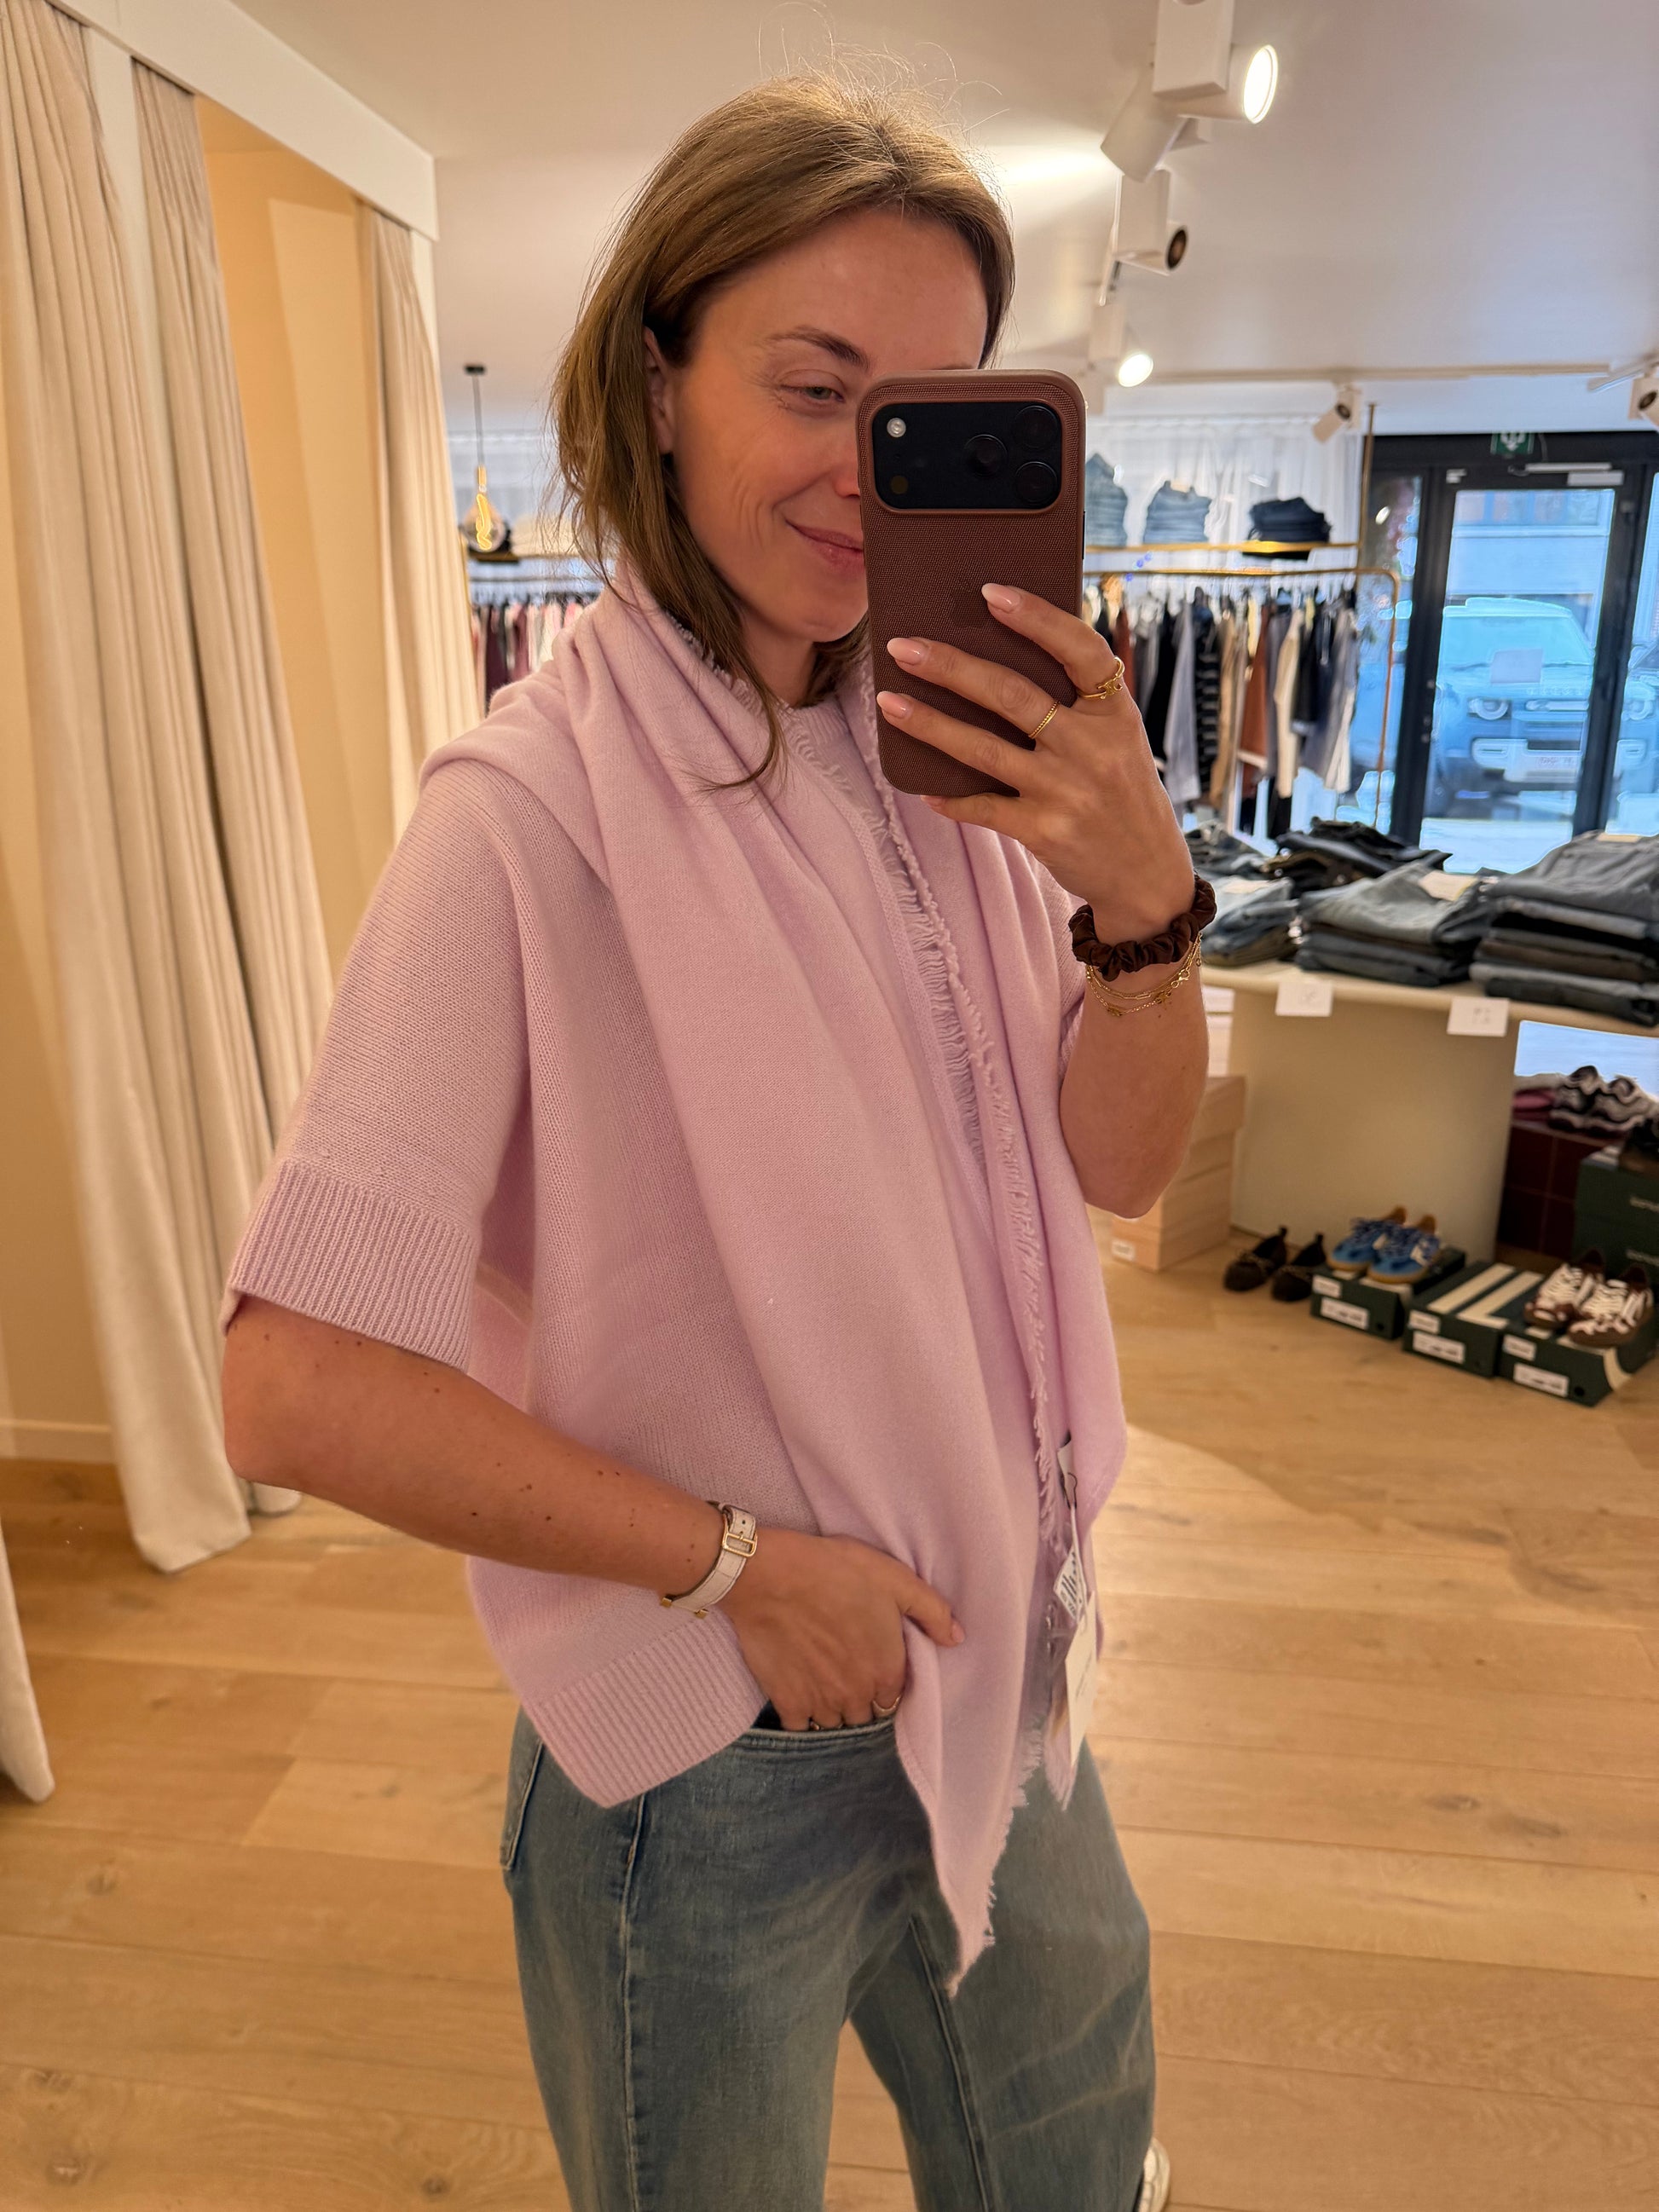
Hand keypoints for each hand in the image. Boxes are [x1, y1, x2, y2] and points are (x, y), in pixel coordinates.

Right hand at [719, 1526, 963, 1729]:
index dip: (885, 1681)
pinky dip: (803, 1716)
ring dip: (834, 1709)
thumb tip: (957, 1638)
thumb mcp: (894, 1578)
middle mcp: (858, 1695)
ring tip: (825, 1682)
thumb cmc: (834, 1571)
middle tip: (848, 1671)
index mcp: (887, 1670)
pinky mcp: (787, 1701)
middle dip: (862, 1699)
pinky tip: (800, 1692)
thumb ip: (932, 1611)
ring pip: (836, 1723)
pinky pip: (801, 1727)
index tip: (872, 1663)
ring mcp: (821, 1702)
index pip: (895, 1696)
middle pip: (867, 1714)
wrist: (770, 1576)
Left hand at [876, 583, 1194, 944]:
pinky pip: (983, 807)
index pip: (1080, 649)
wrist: (1146, 873)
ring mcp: (1066, 791)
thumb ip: (1078, 702)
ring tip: (889, 702)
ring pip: (983, 749)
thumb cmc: (1121, 791)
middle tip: (902, 647)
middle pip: (1011, 694)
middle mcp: (1092, 747)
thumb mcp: (1119, 738)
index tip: (991, 593)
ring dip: (929, 724)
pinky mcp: (1044, 831)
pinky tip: (920, 788)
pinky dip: (950, 798)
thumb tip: (997, 656)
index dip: (1037, 618)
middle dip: (951, 667)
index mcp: (1114, 712)